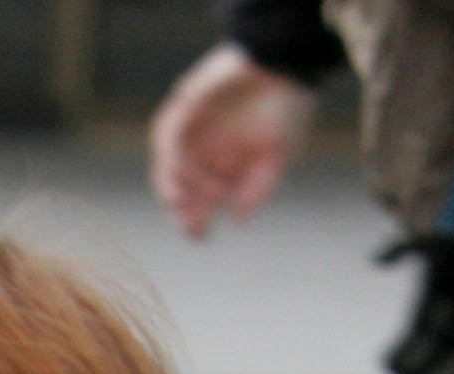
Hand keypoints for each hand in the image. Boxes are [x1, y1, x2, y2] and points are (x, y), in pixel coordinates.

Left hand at [149, 42, 317, 240]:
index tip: (200, 236)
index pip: (200, 202)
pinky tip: (178, 162)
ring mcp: (193, 128)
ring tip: (180, 199)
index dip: (195, 222)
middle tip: (189, 220)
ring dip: (171, 183)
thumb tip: (238, 219)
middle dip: (181, 209)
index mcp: (225, 168)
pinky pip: (167, 130)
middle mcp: (204, 151)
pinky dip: (169, 150)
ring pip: (167, 164)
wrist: (286, 58)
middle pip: (179, 189)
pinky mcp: (186, 103)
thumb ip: (258, 189)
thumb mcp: (278, 156)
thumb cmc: (287, 105)